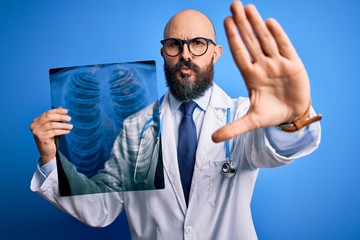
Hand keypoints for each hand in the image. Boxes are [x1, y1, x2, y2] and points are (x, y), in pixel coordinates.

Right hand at [29, 108, 72, 163]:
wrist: (47, 151)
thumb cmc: (50, 138)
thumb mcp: (52, 127)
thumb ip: (55, 118)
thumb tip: (61, 108)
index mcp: (36, 121)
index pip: (47, 113)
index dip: (57, 111)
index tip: (66, 111)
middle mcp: (34, 125)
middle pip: (49, 117)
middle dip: (60, 117)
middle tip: (69, 119)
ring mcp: (36, 132)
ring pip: (52, 125)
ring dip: (63, 125)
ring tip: (71, 126)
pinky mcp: (40, 138)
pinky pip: (54, 132)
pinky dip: (62, 131)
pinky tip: (67, 131)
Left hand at [212, 1, 310, 141]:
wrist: (292, 115)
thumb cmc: (271, 114)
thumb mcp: (252, 121)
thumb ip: (234, 128)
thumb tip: (213, 139)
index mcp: (251, 75)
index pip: (239, 53)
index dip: (232, 38)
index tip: (225, 21)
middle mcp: (262, 65)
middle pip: (250, 40)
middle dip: (242, 23)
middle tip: (233, 4)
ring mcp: (278, 63)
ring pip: (266, 39)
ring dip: (257, 24)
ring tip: (248, 7)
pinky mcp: (294, 65)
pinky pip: (285, 46)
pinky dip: (278, 35)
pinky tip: (268, 22)